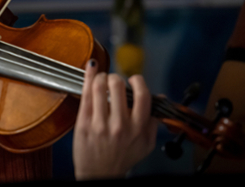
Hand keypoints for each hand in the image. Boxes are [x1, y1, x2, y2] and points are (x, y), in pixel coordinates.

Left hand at [73, 60, 157, 179]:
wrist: (99, 174)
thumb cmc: (121, 158)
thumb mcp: (145, 144)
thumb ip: (153, 121)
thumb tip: (160, 97)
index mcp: (137, 128)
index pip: (142, 95)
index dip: (138, 81)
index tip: (133, 79)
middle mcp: (119, 125)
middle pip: (118, 86)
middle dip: (115, 77)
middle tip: (114, 81)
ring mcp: (100, 124)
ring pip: (99, 87)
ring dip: (100, 77)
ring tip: (101, 79)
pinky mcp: (84, 123)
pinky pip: (85, 94)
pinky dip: (88, 78)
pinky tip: (90, 70)